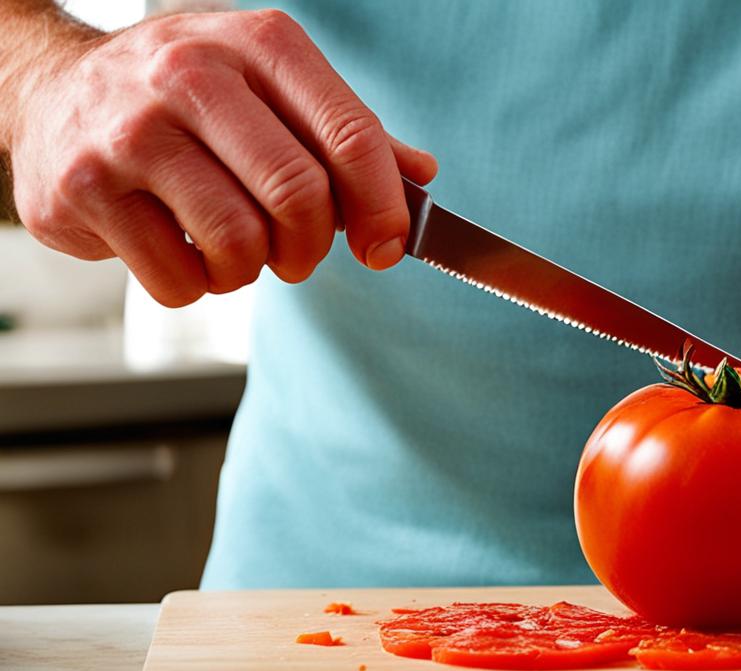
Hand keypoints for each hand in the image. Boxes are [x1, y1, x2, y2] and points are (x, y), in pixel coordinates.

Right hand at [4, 10, 436, 306]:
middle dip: (314, 248)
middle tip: (299, 256)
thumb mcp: (270, 88)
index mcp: (259, 45)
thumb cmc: (184, 101)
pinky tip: (180, 249)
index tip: (388, 247)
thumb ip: (344, 134)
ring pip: (238, 243)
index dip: (384, 206)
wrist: (50, 90)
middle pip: (299, 194)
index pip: (350, 134)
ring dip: (250, 271)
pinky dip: (195, 285)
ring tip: (233, 250)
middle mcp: (192, 75)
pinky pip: (177, 277)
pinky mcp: (84, 189)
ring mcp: (131, 131)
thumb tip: (421, 176)